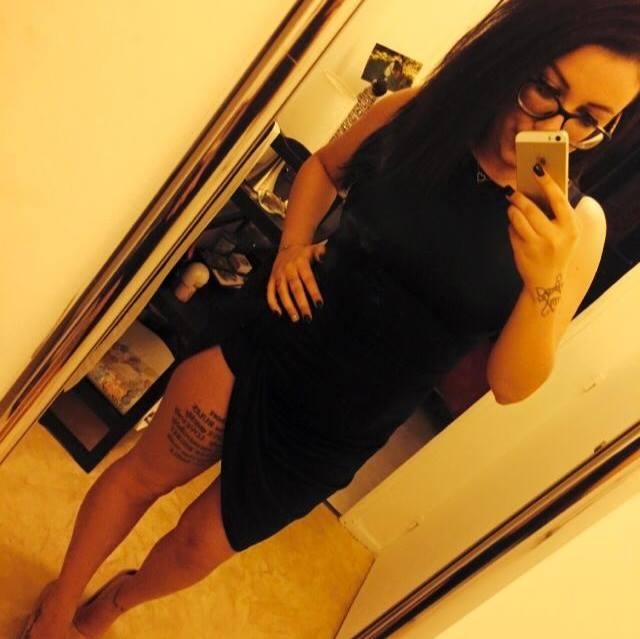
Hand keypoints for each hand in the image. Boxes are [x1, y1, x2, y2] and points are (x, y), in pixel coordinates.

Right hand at [266, 241, 326, 321]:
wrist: (287, 247)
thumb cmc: (305, 253)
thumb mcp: (314, 249)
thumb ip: (320, 253)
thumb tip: (323, 255)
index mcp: (301, 263)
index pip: (308, 279)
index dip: (313, 292)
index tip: (319, 305)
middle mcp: (288, 269)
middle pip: (295, 288)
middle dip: (301, 303)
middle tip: (308, 317)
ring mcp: (278, 274)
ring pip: (282, 292)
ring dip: (288, 306)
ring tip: (295, 319)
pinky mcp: (271, 278)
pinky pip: (269, 292)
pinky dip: (272, 303)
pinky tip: (278, 314)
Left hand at [505, 163, 578, 300]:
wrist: (547, 281)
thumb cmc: (557, 250)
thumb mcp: (566, 233)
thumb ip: (558, 213)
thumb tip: (540, 187)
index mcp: (570, 228)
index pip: (558, 199)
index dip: (547, 182)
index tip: (537, 169)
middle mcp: (555, 236)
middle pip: (531, 209)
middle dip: (519, 197)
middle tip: (511, 190)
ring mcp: (537, 245)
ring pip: (518, 219)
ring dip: (512, 209)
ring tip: (511, 206)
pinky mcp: (523, 252)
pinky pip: (512, 231)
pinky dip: (511, 225)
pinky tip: (515, 225)